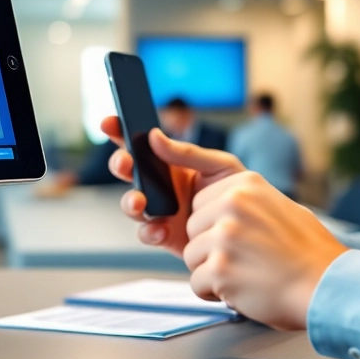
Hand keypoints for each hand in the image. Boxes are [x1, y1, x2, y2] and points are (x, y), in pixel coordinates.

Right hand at [101, 116, 243, 257]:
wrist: (250, 229)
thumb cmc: (235, 191)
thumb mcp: (219, 165)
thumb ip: (188, 153)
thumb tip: (155, 135)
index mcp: (171, 163)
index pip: (141, 143)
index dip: (120, 132)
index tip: (109, 123)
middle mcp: (160, 185)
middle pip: (128, 171)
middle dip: (120, 164)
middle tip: (125, 163)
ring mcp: (160, 210)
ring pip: (132, 204)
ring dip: (130, 201)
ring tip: (140, 201)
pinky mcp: (164, 235)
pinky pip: (146, 233)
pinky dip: (150, 231)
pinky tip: (162, 229)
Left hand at [182, 171, 347, 329]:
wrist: (325, 285)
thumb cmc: (307, 251)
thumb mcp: (278, 204)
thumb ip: (246, 200)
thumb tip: (218, 200)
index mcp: (246, 183)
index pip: (200, 200)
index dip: (213, 224)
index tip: (234, 238)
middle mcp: (233, 203)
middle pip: (191, 227)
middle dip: (209, 247)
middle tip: (243, 258)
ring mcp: (225, 235)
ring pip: (190, 255)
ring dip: (211, 271)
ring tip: (245, 273)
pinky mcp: (220, 268)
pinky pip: (196, 283)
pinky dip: (214, 293)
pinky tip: (241, 289)